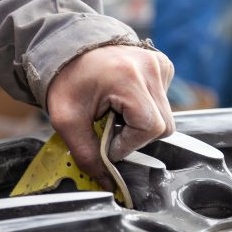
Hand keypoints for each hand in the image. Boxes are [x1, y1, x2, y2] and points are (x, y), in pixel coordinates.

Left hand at [47, 45, 174, 189]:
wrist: (66, 49)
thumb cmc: (65, 80)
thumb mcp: (67, 122)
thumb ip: (87, 155)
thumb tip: (107, 183)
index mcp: (127, 78)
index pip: (149, 128)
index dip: (129, 144)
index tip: (107, 142)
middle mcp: (150, 68)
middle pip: (163, 126)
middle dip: (136, 137)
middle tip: (110, 130)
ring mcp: (159, 64)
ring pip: (166, 117)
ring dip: (142, 124)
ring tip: (116, 114)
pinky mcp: (162, 65)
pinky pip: (164, 101)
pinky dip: (146, 109)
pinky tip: (125, 102)